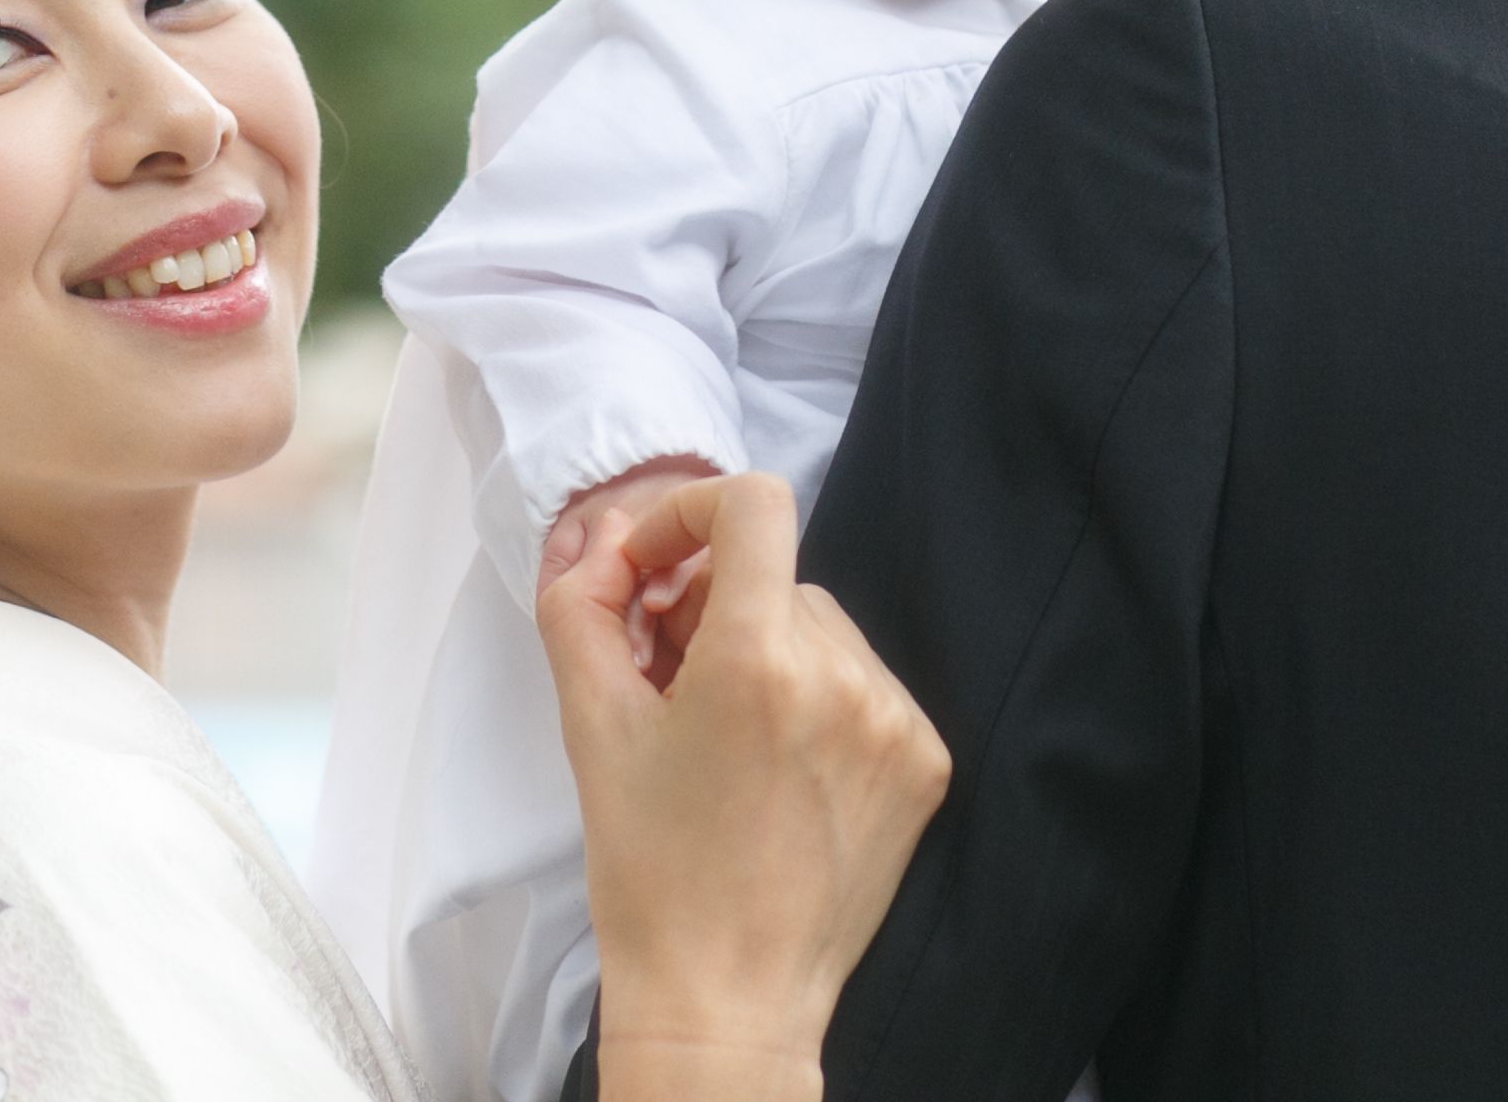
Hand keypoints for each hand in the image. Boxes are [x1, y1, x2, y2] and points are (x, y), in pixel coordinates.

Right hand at [536, 473, 951, 1101]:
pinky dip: (821, 701)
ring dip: (769, 653)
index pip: (752, 504)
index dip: (693, 515)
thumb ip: (582, 609)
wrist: (726, 1003)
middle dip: (716, 609)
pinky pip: (866, 683)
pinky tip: (780, 767)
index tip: (657, 569)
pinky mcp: (925, 760)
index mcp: (757, 659)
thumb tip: (601, 537)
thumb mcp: (592, 728)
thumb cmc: (651, 874)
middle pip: (776, 577)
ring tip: (725, 737)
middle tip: (670, 680)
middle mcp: (841, 676)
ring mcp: (895, 719)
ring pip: (821, 627)